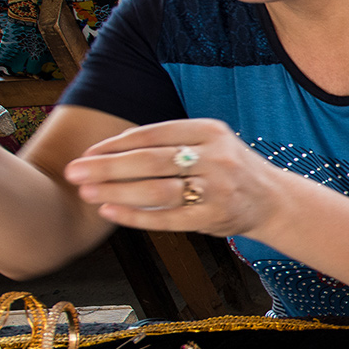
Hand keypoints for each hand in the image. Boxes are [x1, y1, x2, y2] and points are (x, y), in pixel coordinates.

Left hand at [63, 118, 284, 237]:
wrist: (274, 201)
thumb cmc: (230, 170)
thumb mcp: (210, 144)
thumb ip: (170, 143)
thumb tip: (111, 149)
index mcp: (210, 131)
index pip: (153, 133)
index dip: (116, 143)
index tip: (87, 152)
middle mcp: (216, 157)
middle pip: (150, 161)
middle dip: (106, 167)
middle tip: (74, 172)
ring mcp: (217, 188)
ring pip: (156, 190)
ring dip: (115, 191)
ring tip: (86, 193)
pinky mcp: (214, 217)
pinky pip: (166, 217)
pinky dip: (134, 215)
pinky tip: (110, 211)